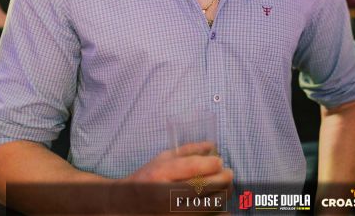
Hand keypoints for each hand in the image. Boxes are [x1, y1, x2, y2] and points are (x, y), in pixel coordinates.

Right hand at [114, 142, 232, 213]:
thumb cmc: (146, 180)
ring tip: (225, 187)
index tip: (220, 162)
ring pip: (211, 204)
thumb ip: (188, 151)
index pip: (194, 167)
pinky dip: (219, 211)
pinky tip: (217, 204)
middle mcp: (166, 195)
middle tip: (228, 173)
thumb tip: (212, 145)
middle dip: (224, 178)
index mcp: (160, 174)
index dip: (213, 164)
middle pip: (207, 186)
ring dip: (224, 194)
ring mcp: (173, 213)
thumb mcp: (162, 159)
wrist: (126, 206)